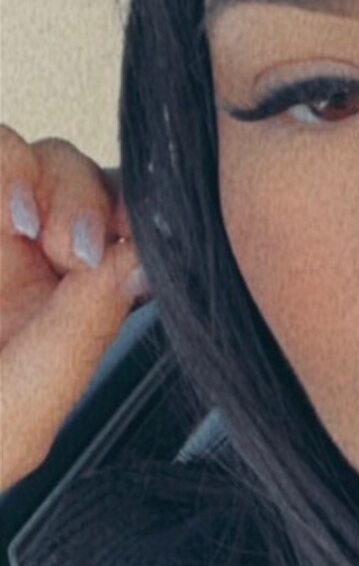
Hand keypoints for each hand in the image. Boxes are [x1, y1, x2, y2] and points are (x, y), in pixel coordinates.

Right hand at [1, 125, 149, 490]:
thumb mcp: (21, 416)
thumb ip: (81, 337)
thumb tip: (138, 265)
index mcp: (55, 302)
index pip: (115, 227)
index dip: (131, 219)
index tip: (121, 249)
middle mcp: (12, 253)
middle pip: (71, 173)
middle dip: (83, 193)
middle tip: (72, 249)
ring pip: (13, 149)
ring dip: (26, 171)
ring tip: (22, 225)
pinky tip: (1, 215)